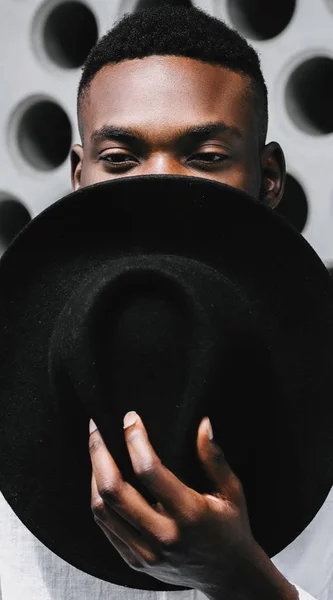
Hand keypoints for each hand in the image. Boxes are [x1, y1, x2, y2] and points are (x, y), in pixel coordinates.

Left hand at [89, 412, 298, 599]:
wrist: (230, 577)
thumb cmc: (232, 528)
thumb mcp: (232, 491)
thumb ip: (214, 458)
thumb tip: (202, 424)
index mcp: (189, 515)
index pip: (149, 471)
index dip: (135, 440)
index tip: (130, 419)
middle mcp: (164, 536)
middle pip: (114, 490)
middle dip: (100, 453)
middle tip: (97, 427)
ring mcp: (146, 553)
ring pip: (102, 509)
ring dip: (93, 474)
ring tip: (96, 449)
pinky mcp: (135, 562)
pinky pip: (105, 527)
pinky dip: (98, 499)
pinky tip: (100, 479)